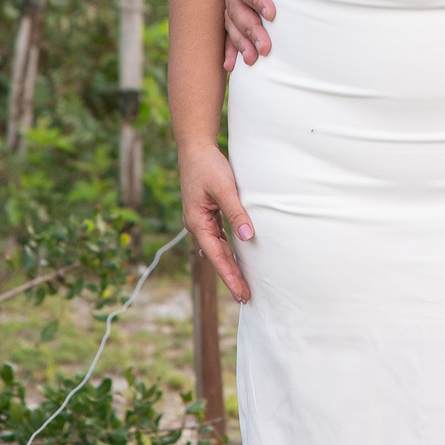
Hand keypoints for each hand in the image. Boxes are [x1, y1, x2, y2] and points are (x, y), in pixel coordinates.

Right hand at [180, 143, 256, 303]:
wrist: (196, 147)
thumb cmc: (208, 166)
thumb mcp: (225, 188)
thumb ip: (236, 213)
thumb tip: (248, 237)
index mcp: (197, 223)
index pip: (216, 257)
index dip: (230, 276)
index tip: (242, 293)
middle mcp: (197, 225)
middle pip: (216, 257)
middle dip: (231, 276)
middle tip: (246, 297)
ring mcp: (201, 220)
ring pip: (218, 248)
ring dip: (230, 265)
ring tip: (243, 283)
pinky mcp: (207, 213)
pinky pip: (219, 236)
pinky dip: (228, 249)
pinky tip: (238, 257)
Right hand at [222, 0, 286, 70]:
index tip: (273, 13)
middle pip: (235, 9)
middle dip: (250, 29)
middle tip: (266, 48)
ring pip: (230, 24)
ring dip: (240, 43)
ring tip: (253, 60)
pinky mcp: (235, 9)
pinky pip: (227, 31)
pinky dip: (228, 48)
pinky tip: (230, 66)